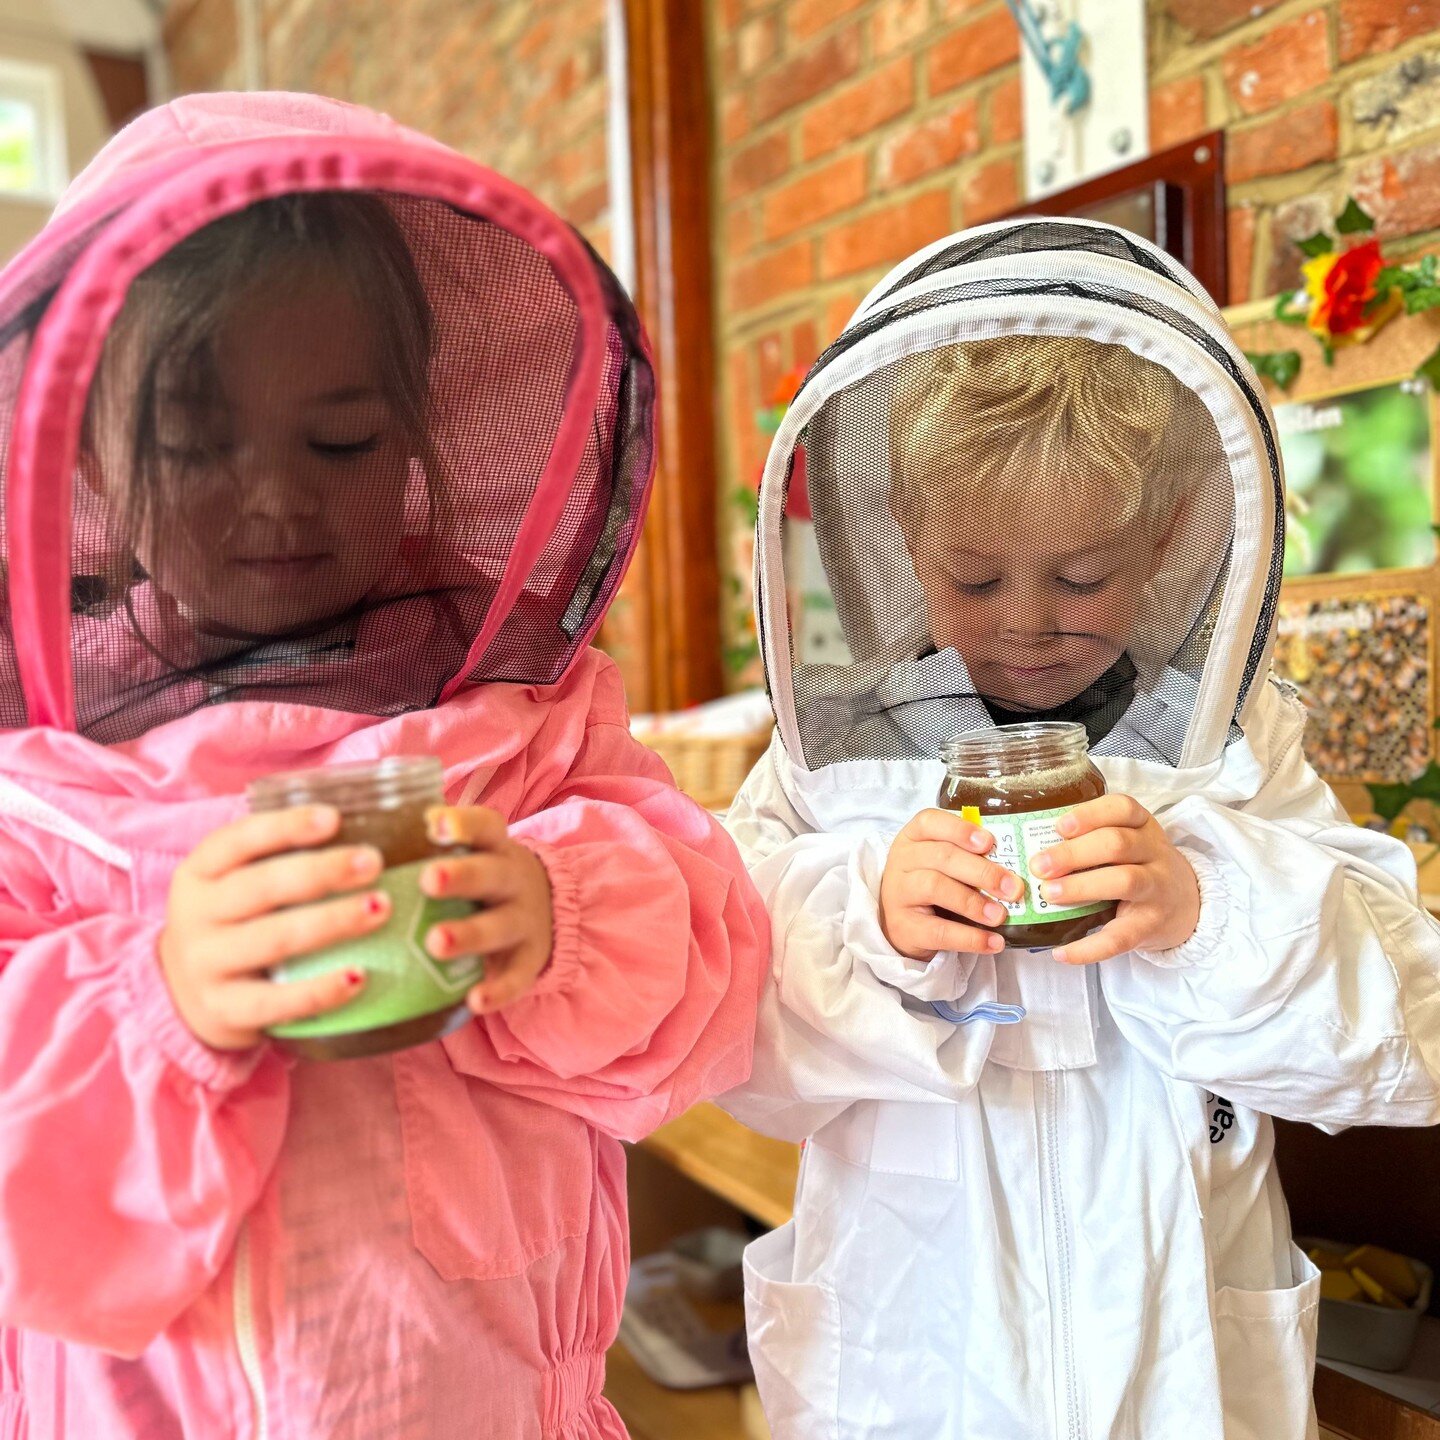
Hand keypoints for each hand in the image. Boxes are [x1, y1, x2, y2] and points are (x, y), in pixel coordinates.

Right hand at [160, 806, 389, 1050]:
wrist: (183, 997)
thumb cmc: (233, 924)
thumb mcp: (236, 885)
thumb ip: (281, 859)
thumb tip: (360, 836)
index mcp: (199, 873)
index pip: (239, 840)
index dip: (286, 826)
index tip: (334, 818)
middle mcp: (195, 916)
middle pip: (263, 887)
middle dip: (323, 872)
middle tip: (373, 862)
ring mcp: (206, 965)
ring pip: (276, 939)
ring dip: (333, 921)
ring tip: (380, 907)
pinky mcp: (224, 1010)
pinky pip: (278, 1001)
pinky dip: (321, 990)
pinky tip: (358, 977)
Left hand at [421, 807, 553, 1013]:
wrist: (545, 910)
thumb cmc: (482, 878)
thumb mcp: (469, 853)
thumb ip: (423, 845)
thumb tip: (345, 836)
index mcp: (493, 847)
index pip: (484, 826)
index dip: (462, 823)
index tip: (435, 825)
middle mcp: (512, 879)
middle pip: (490, 873)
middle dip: (460, 876)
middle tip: (427, 880)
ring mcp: (524, 920)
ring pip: (499, 925)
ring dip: (469, 933)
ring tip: (436, 942)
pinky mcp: (529, 960)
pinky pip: (517, 977)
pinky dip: (499, 990)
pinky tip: (475, 1000)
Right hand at [879, 809, 1023, 960]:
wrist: (902, 924)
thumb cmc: (929, 884)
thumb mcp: (941, 863)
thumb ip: (968, 856)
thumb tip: (1014, 866)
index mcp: (913, 838)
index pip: (929, 822)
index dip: (960, 830)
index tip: (989, 842)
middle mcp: (901, 861)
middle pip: (942, 857)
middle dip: (982, 871)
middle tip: (1013, 887)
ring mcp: (899, 894)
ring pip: (937, 888)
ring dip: (974, 902)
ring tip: (1000, 915)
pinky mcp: (904, 927)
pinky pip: (939, 931)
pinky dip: (970, 937)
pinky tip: (993, 942)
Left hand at [1030, 794, 1199, 964]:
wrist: (1188, 905)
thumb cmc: (1140, 866)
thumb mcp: (1129, 841)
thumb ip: (1091, 839)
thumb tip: (1029, 846)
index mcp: (1142, 826)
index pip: (1123, 809)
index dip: (1090, 815)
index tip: (1059, 826)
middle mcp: (1154, 853)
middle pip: (1117, 844)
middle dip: (1074, 853)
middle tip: (1038, 865)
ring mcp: (1157, 889)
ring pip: (1124, 881)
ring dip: (1082, 887)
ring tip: (1048, 893)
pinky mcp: (1151, 925)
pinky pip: (1121, 937)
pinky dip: (1089, 947)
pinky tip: (1061, 952)